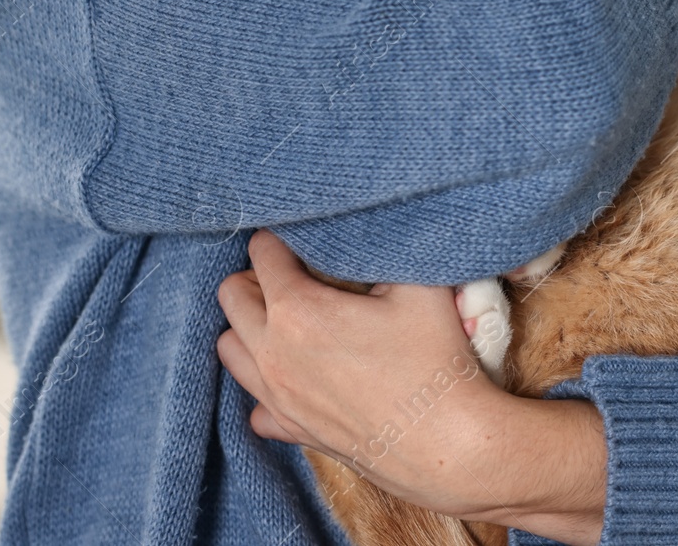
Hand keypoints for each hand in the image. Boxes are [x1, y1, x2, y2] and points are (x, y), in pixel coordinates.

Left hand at [216, 230, 607, 544]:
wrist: (449, 445)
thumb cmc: (435, 361)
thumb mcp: (419, 286)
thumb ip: (386, 250)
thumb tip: (370, 232)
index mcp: (297, 310)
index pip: (262, 252)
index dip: (283, 239)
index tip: (306, 242)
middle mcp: (273, 353)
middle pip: (230, 295)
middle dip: (257, 278)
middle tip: (298, 278)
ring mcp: (277, 397)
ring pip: (228, 349)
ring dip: (250, 328)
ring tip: (289, 323)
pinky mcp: (291, 430)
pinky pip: (254, 406)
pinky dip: (267, 387)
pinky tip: (299, 377)